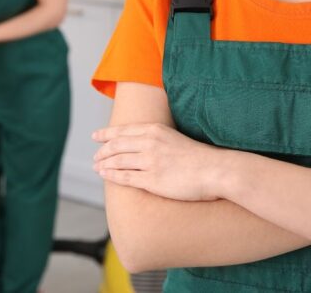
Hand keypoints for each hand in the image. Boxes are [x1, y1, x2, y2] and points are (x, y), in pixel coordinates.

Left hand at [92, 123, 223, 201]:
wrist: (215, 170)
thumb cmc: (199, 157)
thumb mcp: (174, 138)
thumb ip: (157, 139)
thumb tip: (141, 145)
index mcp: (155, 130)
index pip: (123, 130)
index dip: (106, 134)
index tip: (95, 136)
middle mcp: (149, 143)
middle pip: (116, 145)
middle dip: (102, 151)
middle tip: (96, 156)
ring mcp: (150, 161)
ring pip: (117, 160)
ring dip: (103, 163)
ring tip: (97, 166)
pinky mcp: (152, 180)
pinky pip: (125, 177)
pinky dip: (111, 175)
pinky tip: (105, 175)